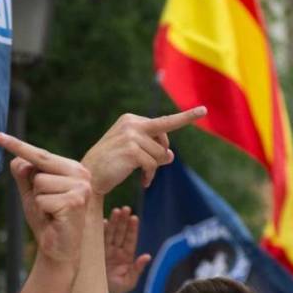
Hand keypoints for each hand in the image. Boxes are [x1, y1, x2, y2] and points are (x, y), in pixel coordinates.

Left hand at [0, 133, 91, 265]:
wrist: (59, 249)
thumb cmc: (47, 220)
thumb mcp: (31, 193)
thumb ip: (24, 175)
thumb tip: (17, 160)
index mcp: (72, 168)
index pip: (41, 154)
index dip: (19, 146)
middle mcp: (81, 173)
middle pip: (37, 168)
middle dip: (35, 189)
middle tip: (47, 206)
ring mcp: (81, 186)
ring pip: (39, 183)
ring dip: (39, 201)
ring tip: (51, 212)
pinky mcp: (75, 201)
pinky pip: (42, 199)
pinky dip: (42, 211)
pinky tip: (55, 219)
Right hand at [81, 107, 206, 194]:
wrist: (89, 177)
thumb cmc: (110, 166)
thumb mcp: (132, 156)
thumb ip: (153, 152)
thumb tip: (170, 156)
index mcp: (130, 120)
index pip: (163, 121)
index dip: (185, 118)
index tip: (203, 110)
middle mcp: (131, 124)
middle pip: (164, 138)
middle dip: (161, 154)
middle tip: (150, 168)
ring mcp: (131, 136)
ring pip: (160, 154)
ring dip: (154, 169)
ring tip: (142, 176)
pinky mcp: (132, 150)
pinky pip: (153, 165)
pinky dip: (150, 176)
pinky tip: (143, 182)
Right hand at [104, 206, 149, 292]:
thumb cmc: (116, 291)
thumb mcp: (129, 282)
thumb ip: (138, 269)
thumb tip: (147, 256)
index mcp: (126, 256)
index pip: (130, 239)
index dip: (132, 229)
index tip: (134, 218)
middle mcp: (116, 251)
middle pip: (120, 233)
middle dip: (123, 221)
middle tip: (125, 208)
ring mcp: (105, 251)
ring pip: (110, 233)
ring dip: (113, 222)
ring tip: (116, 210)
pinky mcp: (95, 253)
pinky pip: (98, 240)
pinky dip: (100, 231)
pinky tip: (103, 222)